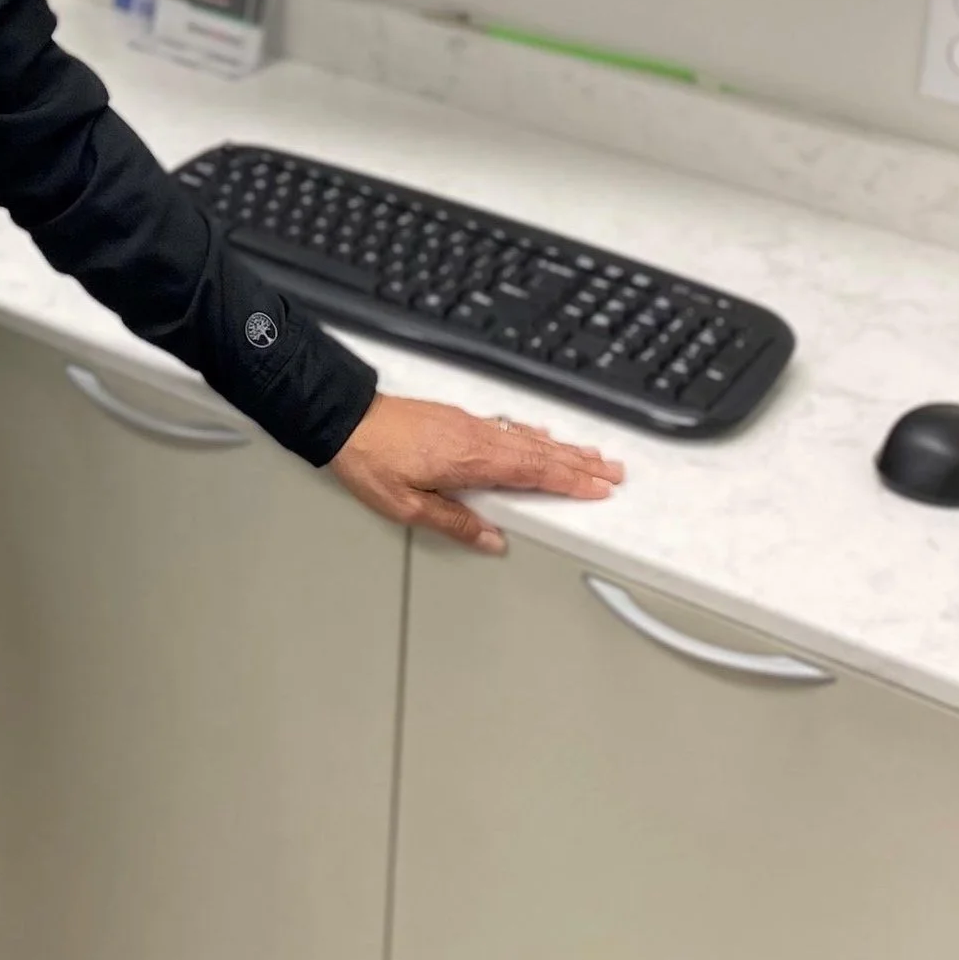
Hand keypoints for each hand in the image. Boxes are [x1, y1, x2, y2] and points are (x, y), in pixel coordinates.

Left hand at [329, 393, 623, 552]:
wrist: (345, 419)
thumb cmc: (370, 461)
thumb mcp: (408, 506)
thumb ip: (455, 523)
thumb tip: (493, 541)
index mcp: (472, 461)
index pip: (535, 472)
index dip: (570, 481)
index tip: (600, 488)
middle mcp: (477, 438)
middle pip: (540, 452)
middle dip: (579, 463)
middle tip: (614, 471)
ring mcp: (469, 425)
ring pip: (527, 436)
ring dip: (562, 446)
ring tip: (591, 454)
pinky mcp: (456, 418)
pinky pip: (507, 425)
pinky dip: (531, 431)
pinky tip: (539, 433)